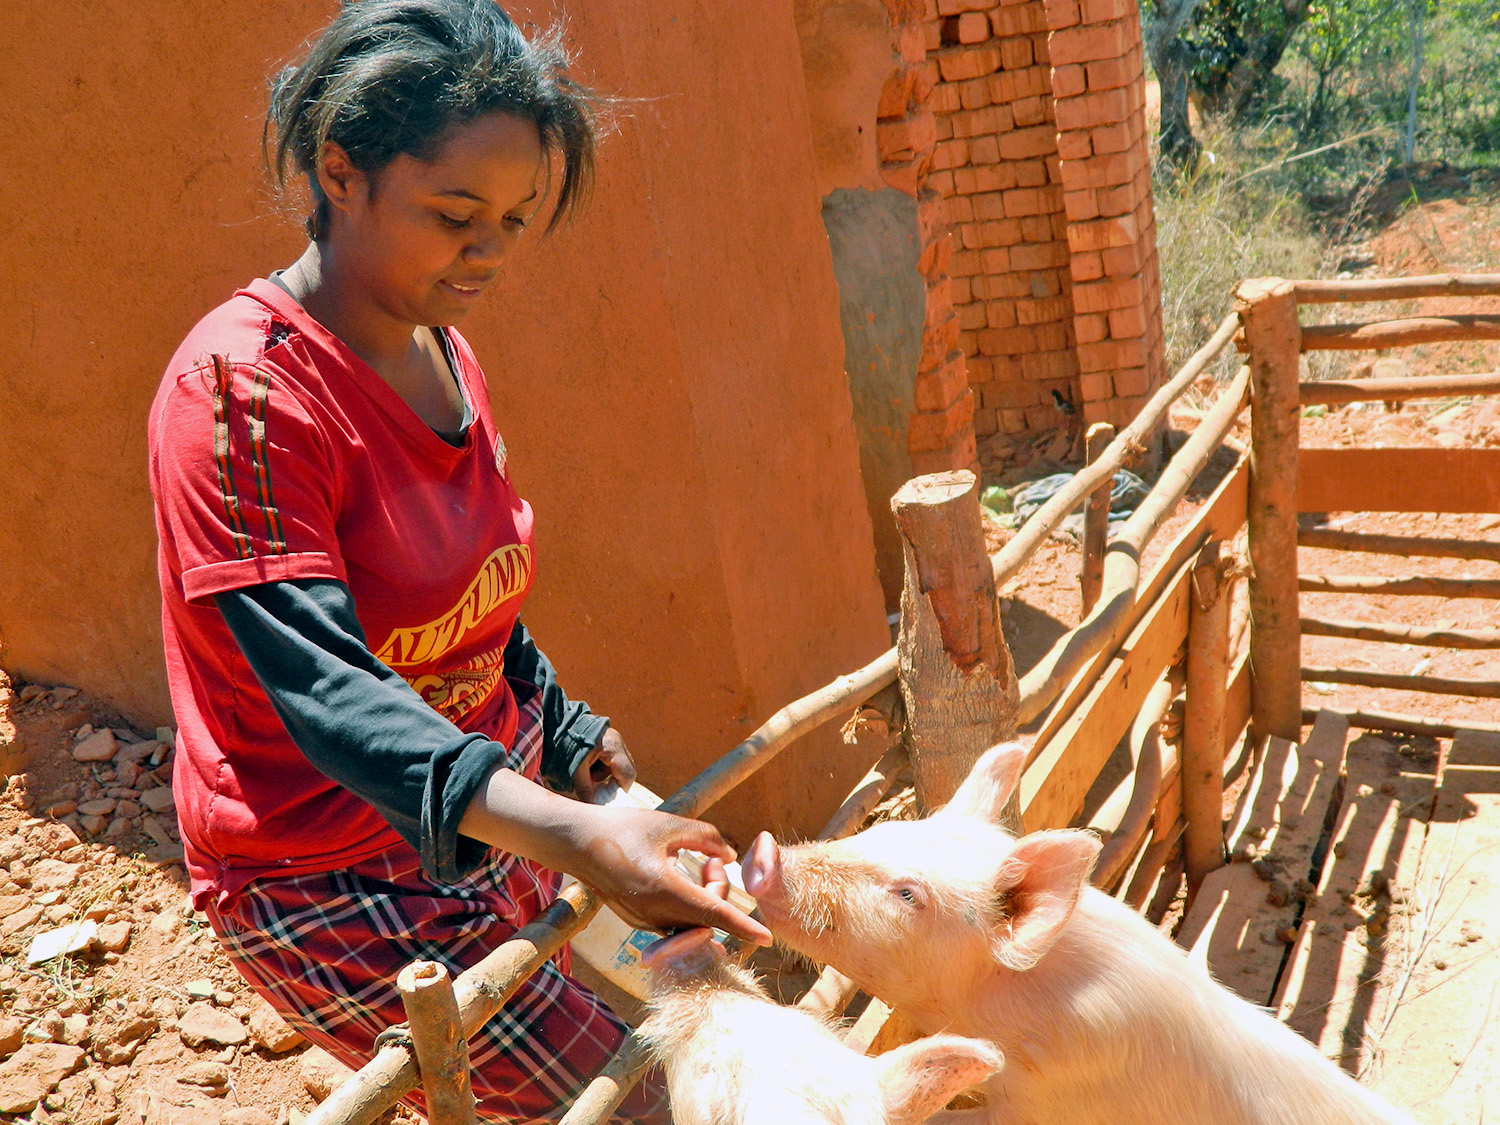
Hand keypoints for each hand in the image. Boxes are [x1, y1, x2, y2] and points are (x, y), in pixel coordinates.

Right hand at [565, 805, 771, 946]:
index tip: (768, 937)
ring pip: (691, 921)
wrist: (576, 843)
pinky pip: (674, 921)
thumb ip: (706, 838)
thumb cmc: (622, 829)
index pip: (714, 914)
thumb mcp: (668, 824)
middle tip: (715, 858)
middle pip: (706, 917)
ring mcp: (644, 922)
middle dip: (720, 890)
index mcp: (664, 890)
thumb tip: (731, 856)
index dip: (743, 925)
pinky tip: (683, 875)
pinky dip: (689, 904)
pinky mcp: (638, 922)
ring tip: (701, 863)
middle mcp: (654, 914)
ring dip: (705, 897)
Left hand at [572, 727, 636, 800]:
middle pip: (626, 770)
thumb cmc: (569, 743)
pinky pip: (612, 758)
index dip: (619, 789)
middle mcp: (618, 742)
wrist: (561, 723)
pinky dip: (603, 766)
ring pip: (618, 765)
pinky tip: (588, 765)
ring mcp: (615, 739)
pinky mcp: (609, 739)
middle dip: (612, 781)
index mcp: (613, 747)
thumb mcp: (575, 768)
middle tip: (595, 785)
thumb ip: (585, 788)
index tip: (606, 797)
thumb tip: (590, 805)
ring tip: (588, 772)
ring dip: (605, 774)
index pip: (628, 775)